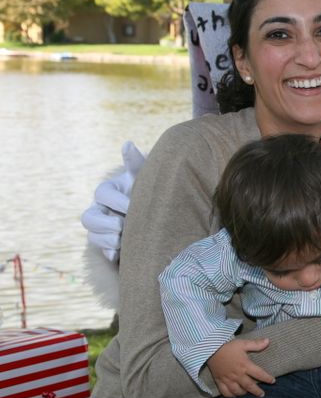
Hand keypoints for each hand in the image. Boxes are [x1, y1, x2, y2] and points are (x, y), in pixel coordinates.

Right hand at [80, 141, 145, 261]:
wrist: (156, 207)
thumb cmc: (148, 187)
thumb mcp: (144, 175)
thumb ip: (135, 162)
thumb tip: (127, 143)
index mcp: (107, 190)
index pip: (101, 193)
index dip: (114, 201)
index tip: (131, 206)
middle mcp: (100, 208)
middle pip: (87, 218)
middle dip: (104, 224)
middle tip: (123, 226)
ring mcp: (101, 227)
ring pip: (92, 236)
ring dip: (107, 239)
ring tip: (126, 238)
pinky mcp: (108, 244)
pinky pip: (103, 252)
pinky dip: (112, 253)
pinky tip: (122, 254)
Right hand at [207, 338, 274, 397]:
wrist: (210, 349)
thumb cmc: (228, 346)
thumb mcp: (243, 343)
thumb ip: (256, 344)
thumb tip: (268, 341)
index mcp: (245, 365)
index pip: (259, 374)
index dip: (267, 378)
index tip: (273, 381)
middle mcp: (237, 375)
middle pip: (249, 386)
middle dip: (257, 391)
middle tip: (262, 395)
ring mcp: (228, 379)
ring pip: (237, 391)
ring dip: (244, 393)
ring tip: (248, 393)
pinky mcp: (219, 381)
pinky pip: (225, 392)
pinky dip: (231, 396)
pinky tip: (234, 395)